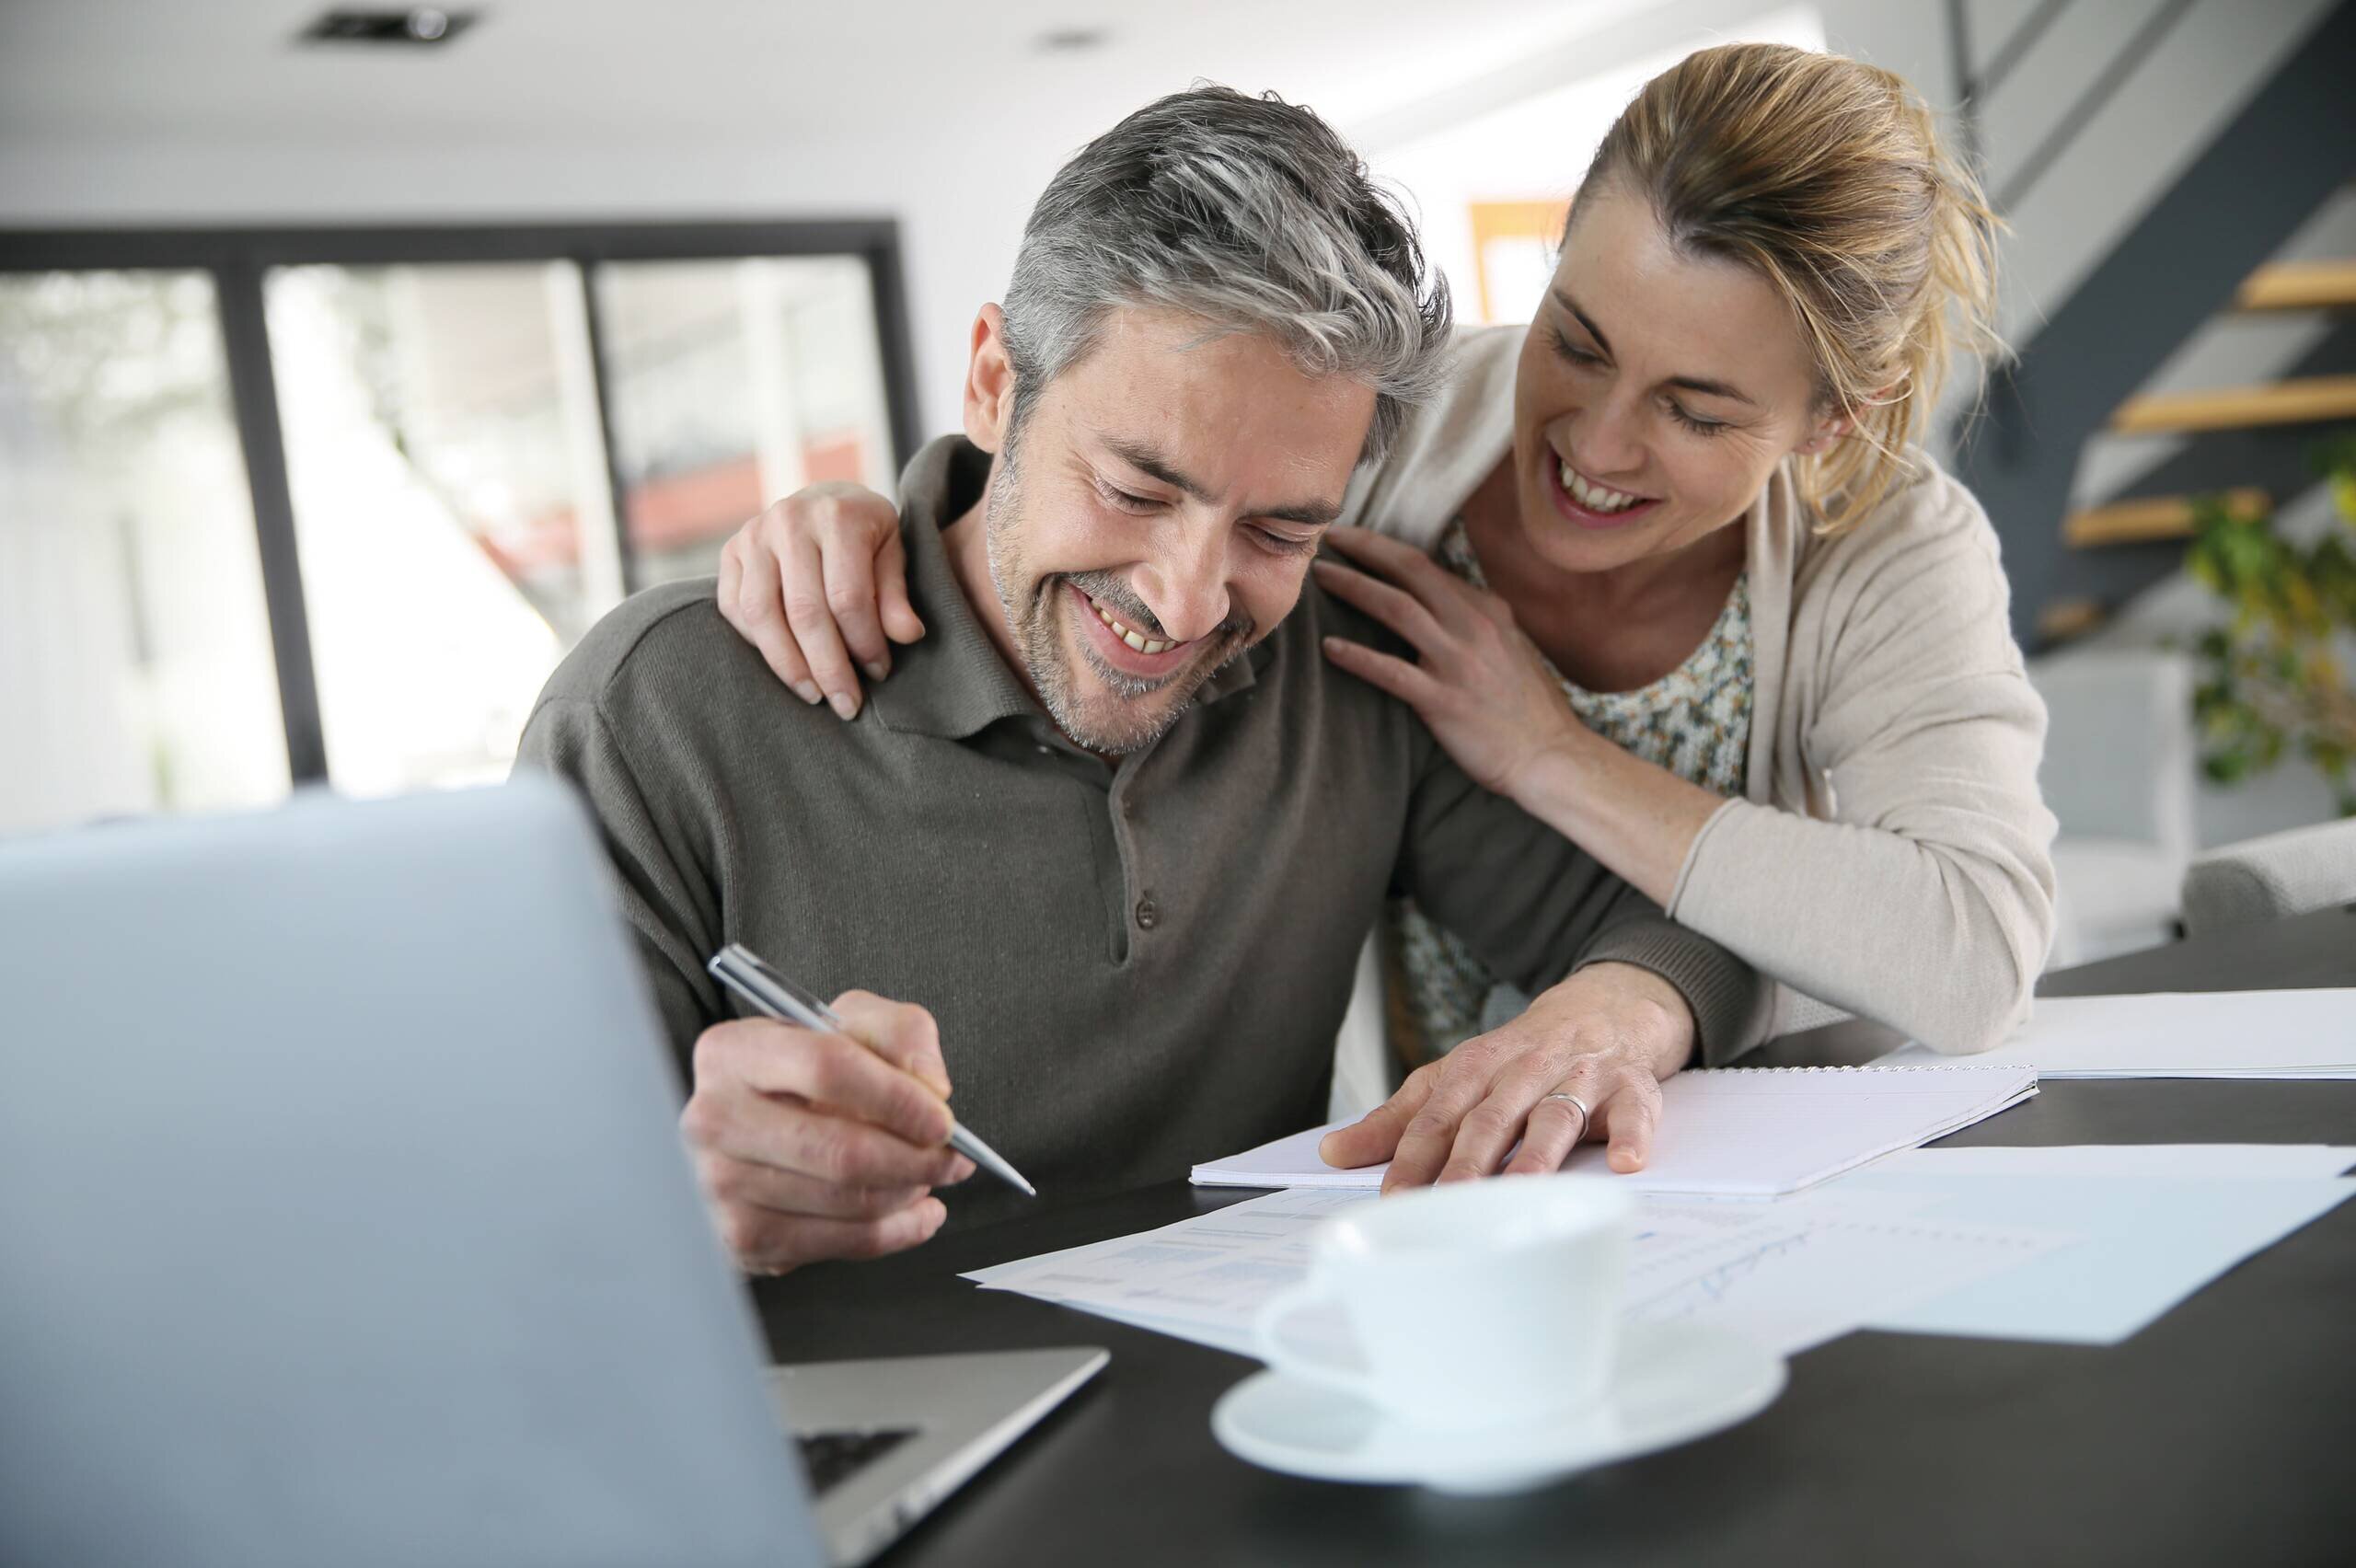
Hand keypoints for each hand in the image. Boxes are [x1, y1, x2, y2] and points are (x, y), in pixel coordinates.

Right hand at [679, 989, 975, 1273]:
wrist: (750, 1123)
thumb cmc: (803, 1072)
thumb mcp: (849, 1023)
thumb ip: (900, 1032)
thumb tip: (930, 1083)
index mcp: (733, 1053)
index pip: (826, 1068)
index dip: (897, 1097)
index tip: (941, 1117)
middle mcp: (715, 1120)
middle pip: (839, 1150)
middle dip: (916, 1158)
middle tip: (954, 1156)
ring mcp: (722, 1186)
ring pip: (848, 1201)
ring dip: (910, 1192)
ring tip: (931, 1176)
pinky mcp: (744, 1238)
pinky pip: (843, 1243)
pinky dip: (897, 1231)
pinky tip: (917, 1211)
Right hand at [716, 482, 920, 718]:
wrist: (826, 499)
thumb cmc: (867, 535)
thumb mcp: (893, 554)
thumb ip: (896, 596)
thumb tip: (907, 636)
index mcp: (838, 515)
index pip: (847, 596)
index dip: (864, 643)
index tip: (879, 672)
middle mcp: (789, 520)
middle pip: (804, 611)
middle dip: (828, 667)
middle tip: (847, 704)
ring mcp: (753, 535)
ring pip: (762, 615)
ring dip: (789, 665)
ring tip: (815, 695)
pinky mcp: (730, 553)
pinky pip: (735, 610)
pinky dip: (759, 645)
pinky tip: (788, 666)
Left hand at [1313, 525, 1583, 798]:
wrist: (1549, 755)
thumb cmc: (1527, 707)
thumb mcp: (1509, 646)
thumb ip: (1474, 621)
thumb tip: (1438, 602)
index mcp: (1488, 609)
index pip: (1427, 566)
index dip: (1385, 548)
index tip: (1354, 540)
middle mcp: (1474, 626)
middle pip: (1410, 571)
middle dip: (1365, 549)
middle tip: (1328, 538)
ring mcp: (1459, 662)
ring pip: (1397, 609)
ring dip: (1354, 588)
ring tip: (1320, 577)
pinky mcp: (1444, 701)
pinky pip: (1392, 672)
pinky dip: (1357, 658)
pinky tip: (1329, 648)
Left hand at [1319, 962, 1692, 1189]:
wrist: (1603, 1007)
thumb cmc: (1519, 1058)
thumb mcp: (1456, 1077)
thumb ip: (1398, 1119)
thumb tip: (1333, 1153)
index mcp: (1474, 1069)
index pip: (1437, 1115)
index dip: (1414, 1155)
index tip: (1393, 1196)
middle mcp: (1523, 1070)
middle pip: (1492, 1118)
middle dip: (1469, 1162)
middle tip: (1450, 1203)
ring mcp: (1578, 1077)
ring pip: (1555, 1117)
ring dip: (1538, 1156)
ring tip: (1524, 1192)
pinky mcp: (1630, 1088)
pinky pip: (1635, 1113)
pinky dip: (1632, 1136)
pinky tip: (1627, 1164)